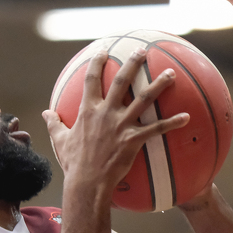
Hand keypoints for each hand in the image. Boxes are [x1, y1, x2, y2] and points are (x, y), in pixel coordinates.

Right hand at [42, 49, 187, 201]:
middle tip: (142, 50)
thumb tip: (45, 113)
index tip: (103, 51)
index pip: (91, 79)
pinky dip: (172, 123)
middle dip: (132, 63)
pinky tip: (187, 117)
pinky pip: (157, 128)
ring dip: (159, 84)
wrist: (87, 182)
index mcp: (88, 110)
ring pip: (144, 98)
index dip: (97, 63)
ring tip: (172, 72)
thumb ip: (54, 124)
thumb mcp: (60, 140)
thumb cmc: (74, 163)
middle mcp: (105, 112)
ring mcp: (121, 125)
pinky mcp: (133, 139)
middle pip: (121, 81)